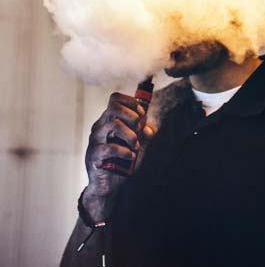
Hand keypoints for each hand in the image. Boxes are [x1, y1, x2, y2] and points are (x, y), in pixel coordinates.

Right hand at [81, 92, 156, 221]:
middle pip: (113, 107)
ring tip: (136, 145)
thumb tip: (150, 128)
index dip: (131, 102)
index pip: (115, 99)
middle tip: (139, 129)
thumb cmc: (119, 161)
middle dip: (132, 115)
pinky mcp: (94, 156)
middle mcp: (100, 127)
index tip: (142, 114)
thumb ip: (141, 133)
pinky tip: (130, 156)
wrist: (106, 185)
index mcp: (108, 120)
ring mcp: (95, 141)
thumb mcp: (134, 143)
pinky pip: (109, 148)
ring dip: (130, 135)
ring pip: (113, 125)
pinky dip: (124, 151)